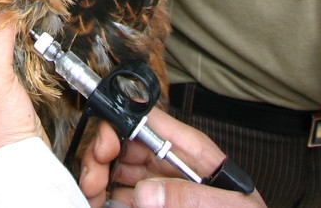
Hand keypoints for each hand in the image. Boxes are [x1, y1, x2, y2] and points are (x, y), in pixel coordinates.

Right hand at [79, 111, 267, 207]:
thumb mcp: (229, 206)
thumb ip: (191, 197)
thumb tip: (146, 192)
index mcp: (192, 152)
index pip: (151, 122)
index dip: (121, 126)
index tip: (105, 148)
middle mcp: (171, 166)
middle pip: (124, 146)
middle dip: (101, 156)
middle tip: (92, 180)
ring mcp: (161, 189)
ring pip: (115, 172)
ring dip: (96, 180)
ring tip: (91, 196)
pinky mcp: (151, 207)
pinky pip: (119, 198)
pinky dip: (103, 200)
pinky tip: (98, 204)